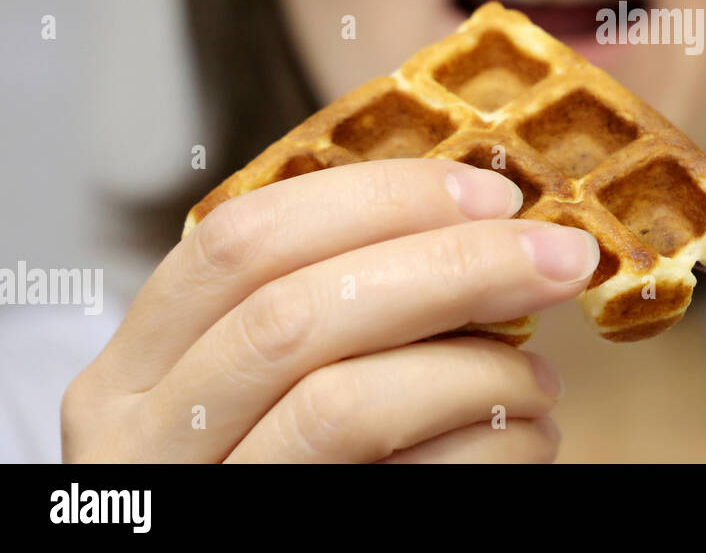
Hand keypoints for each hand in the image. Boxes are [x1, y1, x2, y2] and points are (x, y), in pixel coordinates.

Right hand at [62, 159, 598, 461]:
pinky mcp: (283, 548)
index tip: (490, 193)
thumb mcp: (271, 374)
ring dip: (474, 373)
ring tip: (539, 380)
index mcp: (142, 363)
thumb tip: (486, 221)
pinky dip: (488, 450)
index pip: (243, 238)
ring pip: (343, 405)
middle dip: (451, 267)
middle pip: (296, 314)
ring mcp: (210, 502)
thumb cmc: (297, 461)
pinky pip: (403, 486)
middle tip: (559, 257)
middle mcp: (146, 438)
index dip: (377, 199)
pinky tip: (524, 441)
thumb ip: (339, 300)